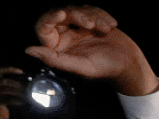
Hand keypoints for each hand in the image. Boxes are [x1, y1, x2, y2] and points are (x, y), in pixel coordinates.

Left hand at [26, 6, 158, 95]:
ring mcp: (78, 28)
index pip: (44, 27)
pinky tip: (112, 26)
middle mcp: (65, 36)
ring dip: (94, 16)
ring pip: (78, 10)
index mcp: (58, 48)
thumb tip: (29, 50)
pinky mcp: (92, 21)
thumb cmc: (106, 69)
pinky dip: (102, 15)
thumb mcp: (81, 66)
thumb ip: (55, 60)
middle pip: (62, 14)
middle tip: (92, 24)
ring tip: (107, 30)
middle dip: (77, 15)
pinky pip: (91, 9)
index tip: (62, 13)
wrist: (130, 64)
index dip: (50, 17)